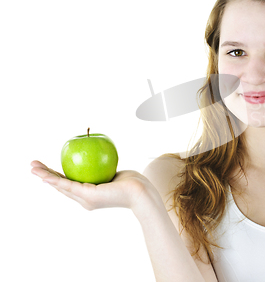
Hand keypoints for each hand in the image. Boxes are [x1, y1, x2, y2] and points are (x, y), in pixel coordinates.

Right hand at [30, 160, 153, 210]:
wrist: (140, 191)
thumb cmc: (131, 181)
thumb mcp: (113, 172)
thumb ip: (103, 168)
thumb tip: (96, 155)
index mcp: (90, 195)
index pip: (70, 185)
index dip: (56, 177)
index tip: (46, 169)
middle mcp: (85, 199)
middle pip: (61, 186)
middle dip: (45, 176)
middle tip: (32, 166)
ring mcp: (85, 199)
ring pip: (60, 186)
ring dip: (45, 177)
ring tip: (32, 168)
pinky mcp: (87, 195)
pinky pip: (68, 184)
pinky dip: (55, 179)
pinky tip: (45, 174)